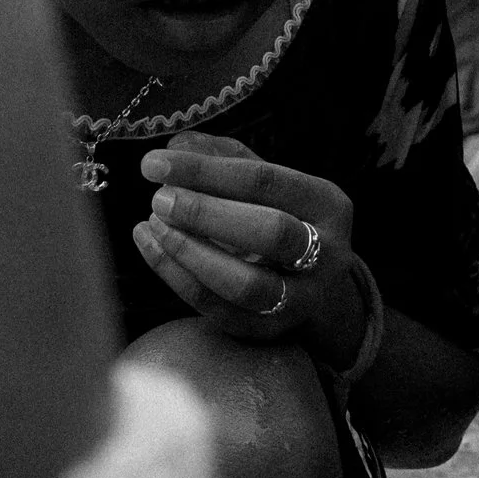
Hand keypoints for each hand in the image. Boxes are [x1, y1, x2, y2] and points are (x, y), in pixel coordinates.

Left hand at [133, 132, 369, 367]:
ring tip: (153, 224)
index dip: (206, 171)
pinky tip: (151, 247)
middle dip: (207, 215)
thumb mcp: (263, 180)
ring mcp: (302, 299)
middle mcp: (327, 254)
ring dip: (191, 253)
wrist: (310, 282)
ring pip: (247, 284)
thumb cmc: (277, 214)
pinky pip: (220, 310)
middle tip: (159, 199)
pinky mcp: (270, 331)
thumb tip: (177, 146)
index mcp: (327, 204)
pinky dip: (178, 278)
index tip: (154, 163)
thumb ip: (222, 157)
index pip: (266, 181)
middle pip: (271, 234)